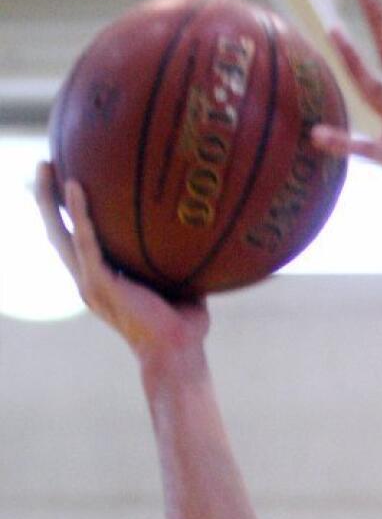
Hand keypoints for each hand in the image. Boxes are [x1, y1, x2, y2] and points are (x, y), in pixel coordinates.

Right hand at [35, 165, 208, 372]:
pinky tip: (76, 186)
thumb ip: (174, 260)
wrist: (178, 352)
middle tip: (46, 165)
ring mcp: (90, 283)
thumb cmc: (184, 325)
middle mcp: (89, 281)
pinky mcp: (99, 284)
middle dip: (47, 200)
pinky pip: (85, 242)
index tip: (68, 183)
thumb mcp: (177, 284)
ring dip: (50, 200)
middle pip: (57, 233)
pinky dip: (80, 214)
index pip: (77, 243)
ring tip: (47, 166)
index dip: (68, 215)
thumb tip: (199, 230)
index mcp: (103, 281)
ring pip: (60, 234)